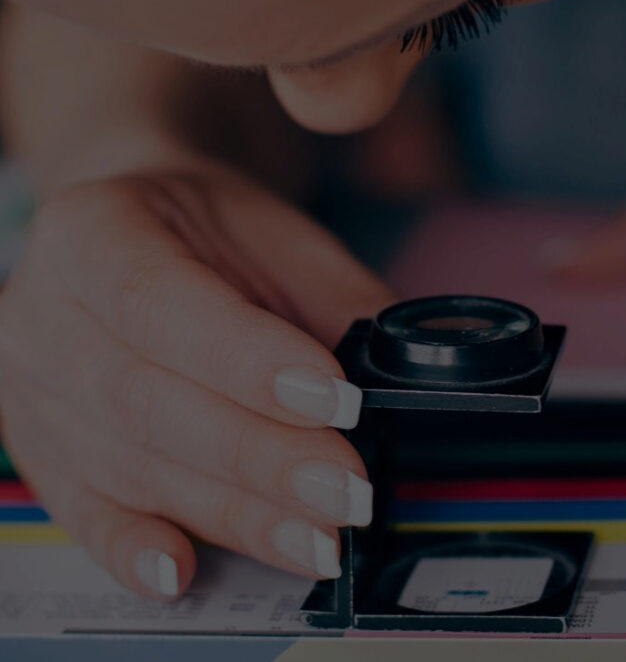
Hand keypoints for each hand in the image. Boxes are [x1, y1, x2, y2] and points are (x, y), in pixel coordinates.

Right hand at [0, 163, 394, 597]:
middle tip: (346, 489)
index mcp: (94, 231)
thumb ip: (342, 302)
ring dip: (236, 511)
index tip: (337, 400)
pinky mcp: (49, 456)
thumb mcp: (280, 238)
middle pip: (150, 400)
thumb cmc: (208, 233)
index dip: (249, 360)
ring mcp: (36, 392)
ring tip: (320, 537)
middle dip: (262, 454)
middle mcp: (47, 315)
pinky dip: (138, 549)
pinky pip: (85, 514)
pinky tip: (187, 570)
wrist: (136, 238)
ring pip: (135, 465)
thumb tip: (412, 379)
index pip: (162, 303)